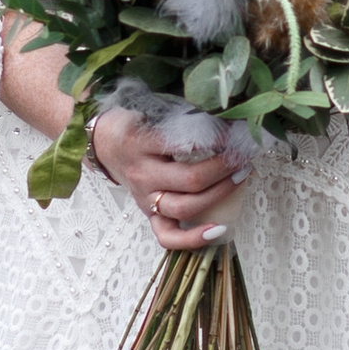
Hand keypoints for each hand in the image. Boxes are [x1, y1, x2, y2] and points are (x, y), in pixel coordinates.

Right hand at [89, 105, 242, 253]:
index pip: (183, 144)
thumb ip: (179, 117)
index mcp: (140, 144)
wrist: (104, 144)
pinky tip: (219, 229)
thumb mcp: (150, 111)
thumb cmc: (133, 126)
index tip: (235, 132)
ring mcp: (145, 199)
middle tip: (243, 155)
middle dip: (225, 168)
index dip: (216, 139)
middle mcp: (142, 174)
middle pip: (190, 180)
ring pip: (185, 207)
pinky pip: (168, 236)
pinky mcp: (148, 215)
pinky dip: (194, 238)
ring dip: (220, 194)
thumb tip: (223, 116)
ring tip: (240, 178)